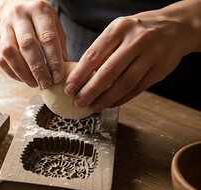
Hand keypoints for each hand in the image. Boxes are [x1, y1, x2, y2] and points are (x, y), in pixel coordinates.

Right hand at [0, 0, 68, 88]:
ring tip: (34, 83)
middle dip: (37, 68)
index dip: (53, 59)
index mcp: (39, 10)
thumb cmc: (41, 21)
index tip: (58, 76)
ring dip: (22, 72)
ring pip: (9, 52)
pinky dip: (12, 72)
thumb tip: (66, 72)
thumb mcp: (55, 26)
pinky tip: (23, 79)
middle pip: (27, 44)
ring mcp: (4, 25)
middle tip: (46, 83)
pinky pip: (0, 58)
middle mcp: (19, 15)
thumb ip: (59, 47)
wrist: (17, 6)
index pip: (47, 37)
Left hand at [64, 1, 200, 111]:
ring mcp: (151, 54)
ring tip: (93, 107)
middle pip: (108, 71)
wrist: (176, 26)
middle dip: (90, 90)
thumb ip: (101, 50)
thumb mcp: (118, 31)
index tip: (68, 89)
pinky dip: (122, 99)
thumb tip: (79, 78)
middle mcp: (136, 40)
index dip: (79, 75)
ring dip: (106, 98)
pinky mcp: (161, 68)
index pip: (93, 55)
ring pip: (124, 83)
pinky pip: (138, 88)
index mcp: (119, 29)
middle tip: (78, 102)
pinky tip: (110, 104)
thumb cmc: (137, 31)